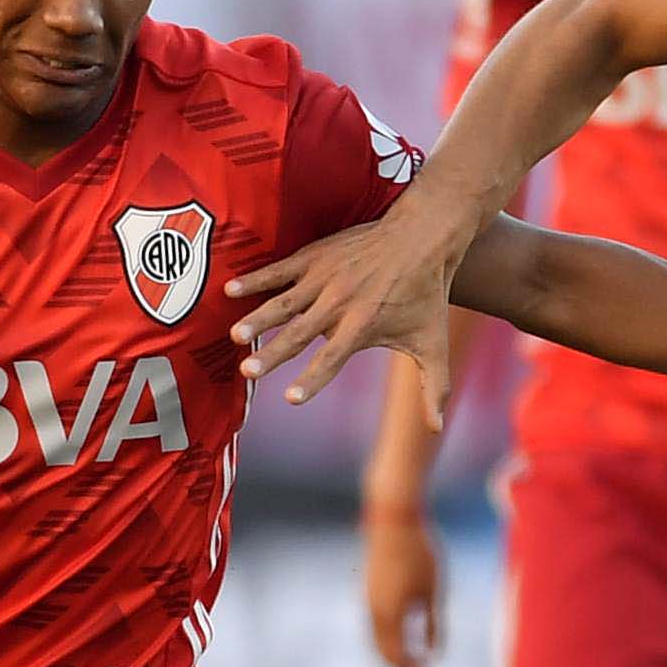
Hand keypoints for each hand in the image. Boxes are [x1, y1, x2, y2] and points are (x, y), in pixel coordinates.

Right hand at [225, 211, 461, 422]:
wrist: (422, 238)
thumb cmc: (427, 295)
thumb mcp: (433, 343)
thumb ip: (433, 387)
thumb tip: (436, 428)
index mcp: (363, 327)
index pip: (332, 360)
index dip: (312, 380)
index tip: (291, 398)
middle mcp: (340, 304)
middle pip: (300, 334)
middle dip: (274, 353)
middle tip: (247, 371)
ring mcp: (325, 278)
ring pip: (284, 303)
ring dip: (258, 319)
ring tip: (234, 335)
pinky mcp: (315, 256)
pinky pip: (279, 270)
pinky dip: (255, 279)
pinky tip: (230, 290)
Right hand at [363, 504, 443, 666]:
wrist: (393, 517)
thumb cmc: (419, 551)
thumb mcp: (434, 590)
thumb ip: (434, 624)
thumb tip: (434, 655)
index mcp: (389, 615)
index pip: (399, 659)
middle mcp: (373, 612)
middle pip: (385, 654)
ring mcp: (369, 600)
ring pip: (378, 640)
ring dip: (396, 657)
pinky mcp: (370, 590)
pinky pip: (378, 625)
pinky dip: (391, 639)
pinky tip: (408, 640)